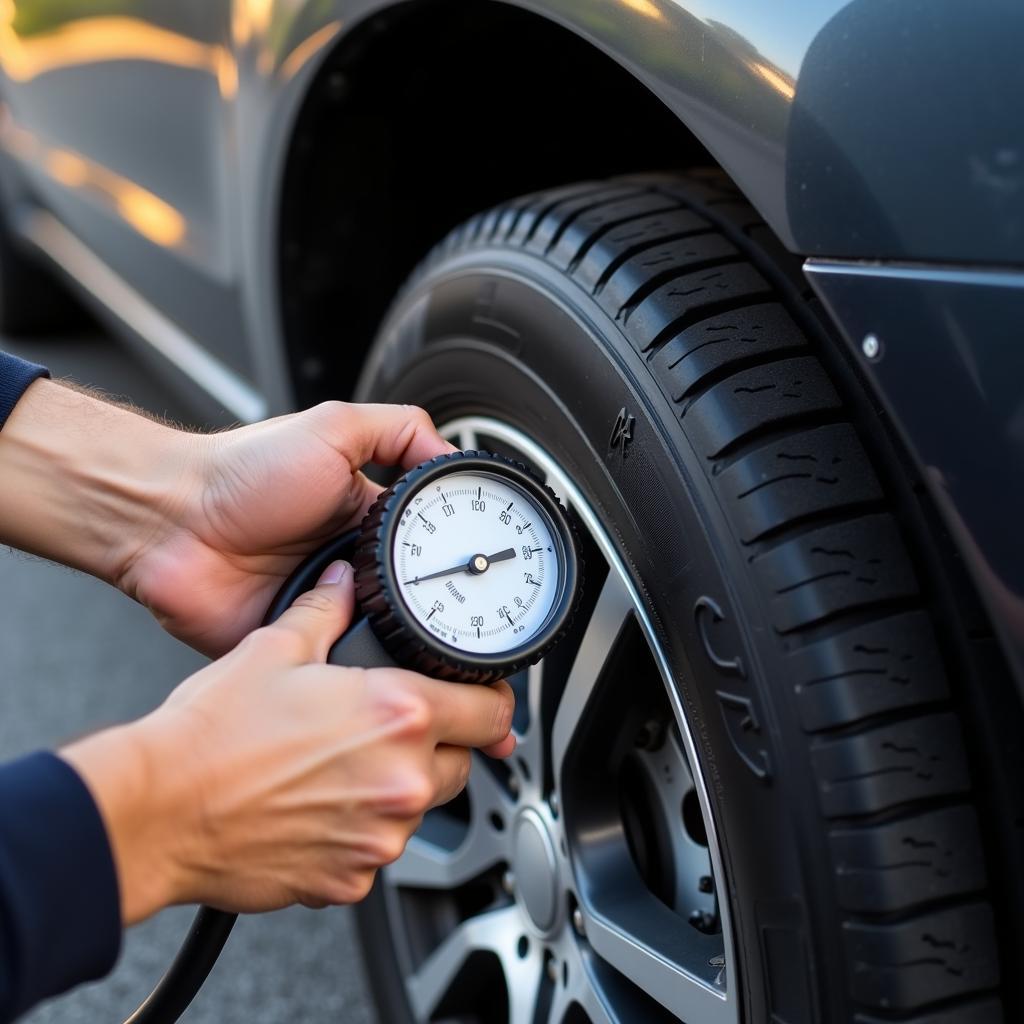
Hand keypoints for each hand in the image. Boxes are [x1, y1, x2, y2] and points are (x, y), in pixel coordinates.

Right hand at [61, 561, 514, 923]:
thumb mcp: (275, 649)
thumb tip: (341, 586)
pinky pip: (377, 849)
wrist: (159, 810)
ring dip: (397, 787)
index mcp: (397, 715)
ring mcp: (377, 838)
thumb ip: (325, 612)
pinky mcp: (349, 882)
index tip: (481, 699)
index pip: (491, 712)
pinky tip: (318, 806)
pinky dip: (361, 829)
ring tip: (339, 766)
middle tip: (388, 729)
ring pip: (419, 808)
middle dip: (437, 745)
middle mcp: (399, 781)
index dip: (490, 701)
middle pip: (461, 763)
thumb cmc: (213, 734)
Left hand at [120, 401, 454, 655]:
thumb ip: (398, 429)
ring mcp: (324, 604)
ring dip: (388, 628)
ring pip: (381, 633)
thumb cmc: (238, 472)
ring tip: (392, 617)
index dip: (454, 549)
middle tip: (444, 600)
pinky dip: (344, 655)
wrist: (169, 520)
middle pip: (416, 595)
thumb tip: (453, 452)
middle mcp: (351, 563)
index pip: (433, 541)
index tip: (477, 555)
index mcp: (368, 517)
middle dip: (431, 601)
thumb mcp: (333, 427)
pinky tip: (349, 638)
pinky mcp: (296, 640)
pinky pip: (334, 660)